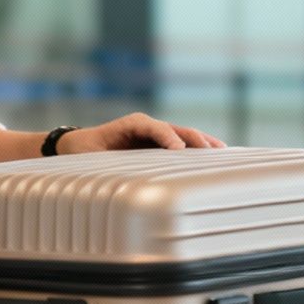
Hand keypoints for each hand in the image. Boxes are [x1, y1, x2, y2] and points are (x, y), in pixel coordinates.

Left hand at [58, 112, 224, 153]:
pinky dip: (198, 150)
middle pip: (176, 129)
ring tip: (223, 152)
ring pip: (184, 136)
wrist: (80, 146)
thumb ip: (104, 165)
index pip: (155, 127)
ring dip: (202, 144)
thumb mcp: (92, 157)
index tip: (178, 149)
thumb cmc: (85, 152)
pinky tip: (215, 158)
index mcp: (132, 124)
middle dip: (194, 139)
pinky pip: (182, 145)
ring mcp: (156, 135)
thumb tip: (114, 179)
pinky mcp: (160, 145)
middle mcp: (147, 126)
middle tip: (211, 151)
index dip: (168, 137)